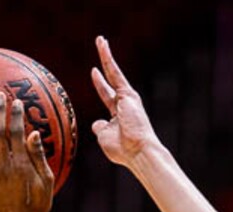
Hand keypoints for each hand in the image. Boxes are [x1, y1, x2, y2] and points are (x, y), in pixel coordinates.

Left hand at [91, 36, 158, 166]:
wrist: (138, 151)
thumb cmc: (122, 149)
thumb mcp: (104, 138)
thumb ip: (100, 128)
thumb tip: (96, 123)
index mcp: (118, 115)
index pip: (107, 95)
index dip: (100, 84)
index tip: (94, 72)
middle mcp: (124, 104)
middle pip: (111, 80)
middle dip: (105, 64)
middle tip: (101, 45)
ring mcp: (127, 99)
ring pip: (113, 73)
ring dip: (106, 55)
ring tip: (100, 39)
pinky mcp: (128, 94)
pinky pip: (115, 74)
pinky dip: (108, 60)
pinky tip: (103, 46)